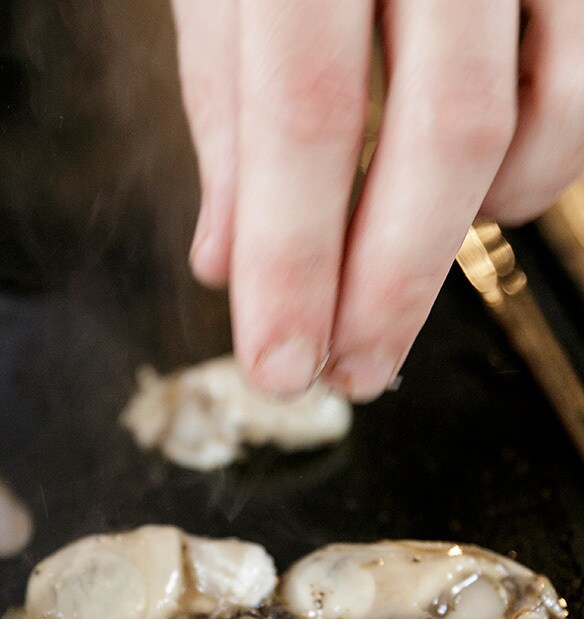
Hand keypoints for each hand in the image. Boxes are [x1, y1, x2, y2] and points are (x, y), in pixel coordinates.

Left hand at [171, 1, 583, 400]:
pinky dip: (527, 172)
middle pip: (441, 132)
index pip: (304, 120)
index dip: (296, 264)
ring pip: (534, 115)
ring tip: (388, 296)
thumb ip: (227, 120)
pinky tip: (463, 204)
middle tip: (347, 377)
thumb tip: (226, 265)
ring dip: (461, 237)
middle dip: (390, 284)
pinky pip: (581, 85)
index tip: (279, 369)